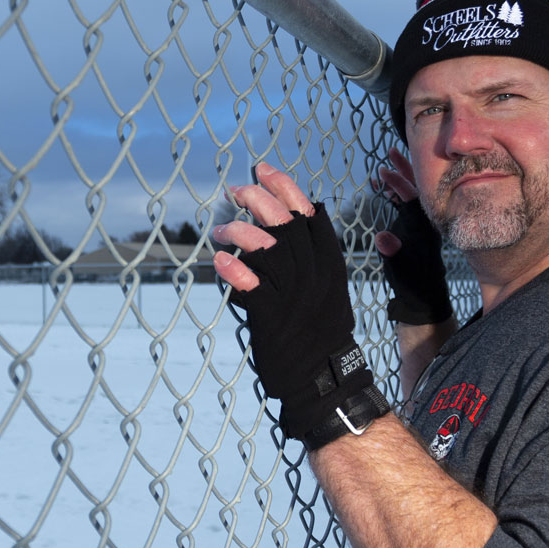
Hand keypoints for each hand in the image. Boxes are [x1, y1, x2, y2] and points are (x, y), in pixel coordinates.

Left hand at [212, 161, 388, 446]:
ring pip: (267, 250)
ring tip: (220, 230)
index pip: (309, 215)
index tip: (264, 168)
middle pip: (286, 225)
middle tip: (235, 190)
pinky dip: (234, 272)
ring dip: (240, 233)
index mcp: (329, 264)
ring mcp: (294, 296)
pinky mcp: (273, 319)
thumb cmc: (319, 332)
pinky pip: (253, 288)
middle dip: (258, 200)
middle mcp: (314, 275)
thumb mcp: (327, 287)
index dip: (285, 187)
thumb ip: (312, 255)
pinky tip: (218, 261)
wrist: (323, 379)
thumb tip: (295, 218)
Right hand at [373, 146, 452, 325]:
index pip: (415, 196)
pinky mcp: (412, 230)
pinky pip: (405, 205)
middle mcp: (423, 221)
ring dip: (399, 179)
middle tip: (393, 150)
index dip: (401, 181)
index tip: (386, 169)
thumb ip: (393, 252)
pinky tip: (384, 188)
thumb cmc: (416, 284)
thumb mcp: (403, 269)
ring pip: (411, 194)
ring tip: (387, 164)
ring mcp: (418, 225)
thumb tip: (383, 237)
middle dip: (404, 169)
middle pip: (416, 188)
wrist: (423, 297)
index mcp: (424, 226)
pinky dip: (395, 194)